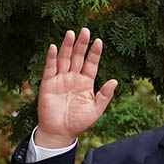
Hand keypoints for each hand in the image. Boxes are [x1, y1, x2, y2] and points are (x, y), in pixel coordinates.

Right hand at [34, 28, 117, 147]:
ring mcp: (60, 79)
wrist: (60, 133)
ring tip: (71, 33)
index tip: (99, 41)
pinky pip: (50, 68)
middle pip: (78, 57)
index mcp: (86, 83)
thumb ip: (104, 95)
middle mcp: (73, 78)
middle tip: (85, 30)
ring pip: (64, 59)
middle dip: (81, 44)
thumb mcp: (96, 109)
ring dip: (67, 46)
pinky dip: (52, 58)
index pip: (91, 64)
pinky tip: (54, 47)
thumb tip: (115, 81)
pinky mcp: (48, 84)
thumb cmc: (78, 122)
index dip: (94, 53)